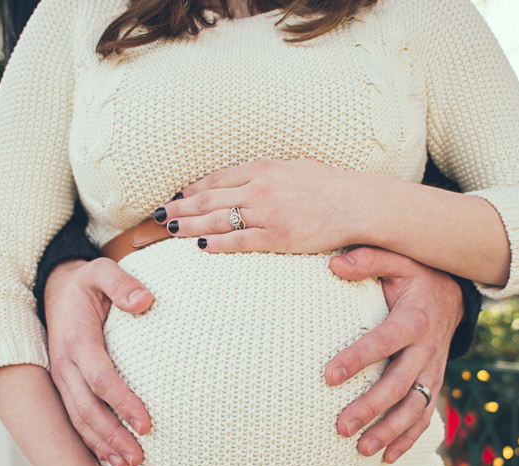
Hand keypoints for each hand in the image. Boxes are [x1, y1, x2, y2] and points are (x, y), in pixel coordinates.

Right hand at [45, 258, 153, 465]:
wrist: (55, 289)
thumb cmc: (86, 283)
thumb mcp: (101, 271)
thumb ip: (122, 283)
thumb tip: (145, 299)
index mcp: (76, 340)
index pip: (100, 378)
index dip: (122, 402)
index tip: (147, 423)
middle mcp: (64, 365)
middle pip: (87, 409)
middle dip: (113, 435)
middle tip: (140, 456)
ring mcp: (61, 379)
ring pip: (79, 421)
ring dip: (103, 445)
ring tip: (129, 464)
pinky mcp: (64, 387)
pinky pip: (75, 420)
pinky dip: (92, 442)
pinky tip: (111, 458)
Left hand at [155, 158, 390, 253]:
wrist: (359, 203)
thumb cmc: (332, 186)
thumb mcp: (296, 167)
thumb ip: (270, 173)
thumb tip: (252, 177)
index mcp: (264, 168)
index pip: (217, 178)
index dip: (193, 189)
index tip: (177, 196)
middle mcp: (260, 188)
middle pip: (209, 199)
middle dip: (181, 207)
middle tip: (159, 215)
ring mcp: (267, 213)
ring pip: (217, 220)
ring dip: (190, 225)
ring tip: (171, 231)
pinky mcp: (277, 237)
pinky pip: (239, 241)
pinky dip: (217, 243)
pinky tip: (200, 246)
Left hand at [325, 247, 462, 463]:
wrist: (453, 295)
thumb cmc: (415, 275)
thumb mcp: (398, 258)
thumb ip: (368, 258)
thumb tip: (334, 264)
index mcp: (414, 320)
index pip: (383, 342)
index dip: (357, 359)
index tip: (328, 376)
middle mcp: (427, 351)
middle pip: (399, 385)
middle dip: (371, 409)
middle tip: (341, 426)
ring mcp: (433, 372)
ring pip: (414, 408)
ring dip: (389, 432)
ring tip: (362, 450)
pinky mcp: (433, 385)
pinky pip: (424, 416)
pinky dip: (408, 440)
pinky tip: (386, 458)